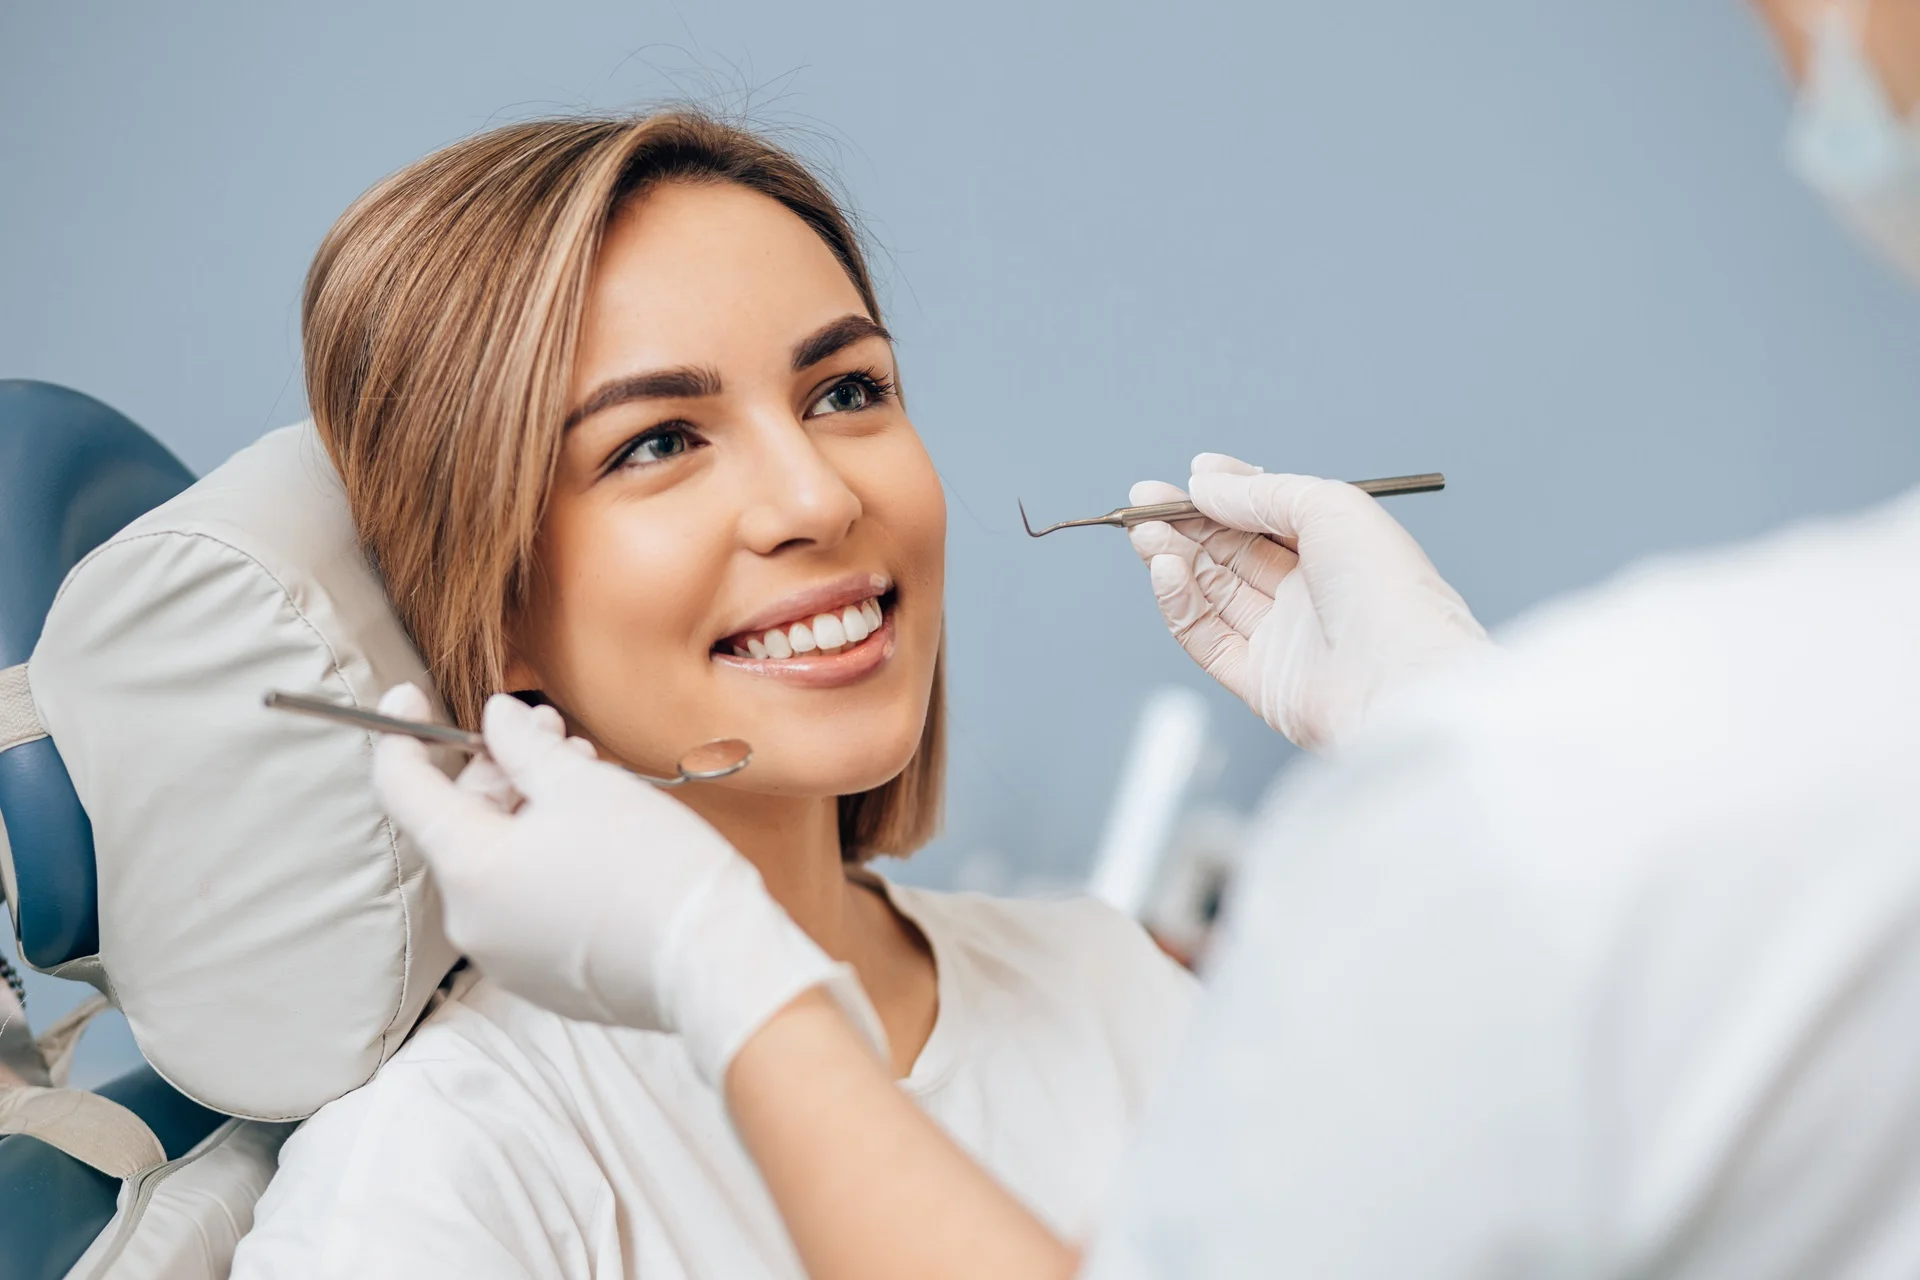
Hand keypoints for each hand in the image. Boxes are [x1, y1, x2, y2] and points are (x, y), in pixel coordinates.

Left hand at [370, 686, 885, 1083]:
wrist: (714, 965)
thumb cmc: (653, 867)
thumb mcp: (584, 784)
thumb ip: (522, 746)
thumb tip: (495, 719)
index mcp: (469, 867)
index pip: (402, 790)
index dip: (400, 734)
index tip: (410, 699)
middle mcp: (470, 920)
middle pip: (460, 824)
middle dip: (500, 769)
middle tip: (551, 733)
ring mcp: (504, 956)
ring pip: (498, 862)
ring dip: (529, 813)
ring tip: (587, 779)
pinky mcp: (542, 978)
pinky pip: (524, 904)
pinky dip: (545, 862)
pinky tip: (596, 836)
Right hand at [1129, 454, 1487, 750]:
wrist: (1403, 680)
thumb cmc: (1389, 592)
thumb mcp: (1330, 506)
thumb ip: (1261, 492)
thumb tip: (1204, 483)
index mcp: (1335, 550)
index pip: (1267, 516)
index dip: (1225, 495)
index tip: (1187, 478)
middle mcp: (1308, 593)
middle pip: (1230, 552)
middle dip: (1185, 524)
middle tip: (1143, 502)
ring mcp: (1281, 637)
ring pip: (1211, 591)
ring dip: (1173, 557)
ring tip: (1145, 533)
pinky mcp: (1257, 679)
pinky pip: (1204, 636)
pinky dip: (1178, 602)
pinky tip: (1165, 570)